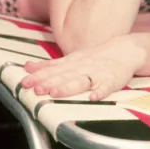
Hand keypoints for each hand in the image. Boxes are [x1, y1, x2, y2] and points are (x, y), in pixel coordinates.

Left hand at [21, 36, 143, 100]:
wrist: (124, 50)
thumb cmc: (94, 58)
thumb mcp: (70, 59)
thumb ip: (49, 65)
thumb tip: (27, 67)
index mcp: (71, 63)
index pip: (52, 70)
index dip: (38, 76)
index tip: (25, 82)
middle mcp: (81, 67)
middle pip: (63, 76)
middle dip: (48, 83)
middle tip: (35, 89)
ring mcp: (96, 74)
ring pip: (80, 81)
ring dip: (67, 88)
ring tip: (55, 93)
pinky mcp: (112, 80)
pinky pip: (105, 87)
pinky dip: (100, 92)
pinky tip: (93, 97)